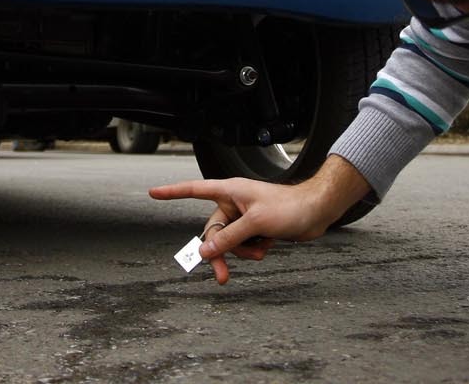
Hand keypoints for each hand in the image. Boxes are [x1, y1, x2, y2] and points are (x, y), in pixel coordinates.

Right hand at [149, 155, 369, 283]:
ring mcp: (244, 217)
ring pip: (229, 242)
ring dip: (243, 252)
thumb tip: (204, 251)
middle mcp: (233, 203)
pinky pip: (243, 246)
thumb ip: (229, 238)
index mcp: (229, 191)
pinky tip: (269, 244)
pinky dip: (254, 249)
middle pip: (212, 232)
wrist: (316, 212)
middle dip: (221, 253)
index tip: (153, 193)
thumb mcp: (255, 223)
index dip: (172, 193)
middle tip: (223, 278)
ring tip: (261, 250)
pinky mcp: (254, 229)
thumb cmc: (288, 207)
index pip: (194, 190)